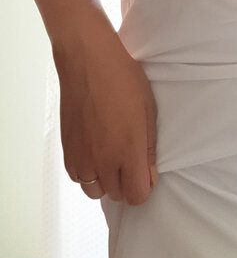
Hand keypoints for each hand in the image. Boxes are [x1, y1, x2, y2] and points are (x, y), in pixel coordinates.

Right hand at [55, 26, 158, 204]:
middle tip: (130, 160)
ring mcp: (82, 156)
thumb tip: (149, 176)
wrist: (88, 61)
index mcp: (127, 151)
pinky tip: (95, 152)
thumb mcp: (148, 111)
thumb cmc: (123, 80)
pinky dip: (87, 172)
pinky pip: (78, 177)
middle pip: (116, 195)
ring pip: (94, 190)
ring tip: (112, 157)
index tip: (147, 173)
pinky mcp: (67, 149)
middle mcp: (102, 160)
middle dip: (126, 184)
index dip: (144, 188)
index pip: (136, 196)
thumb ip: (149, 149)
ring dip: (105, 181)